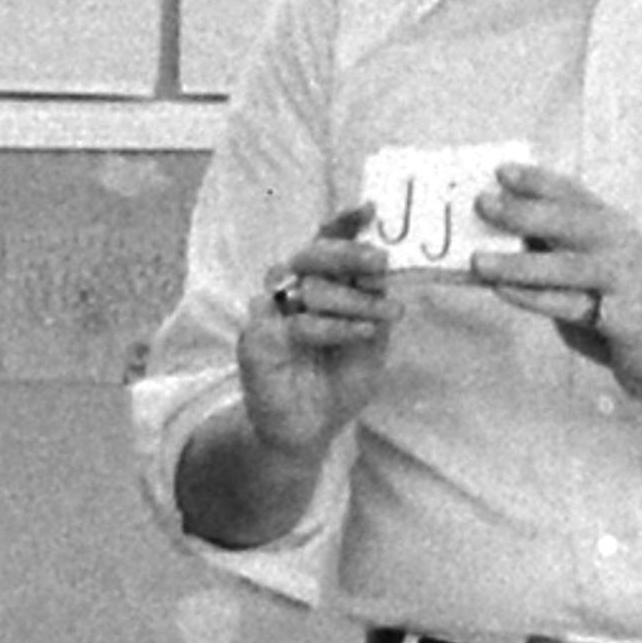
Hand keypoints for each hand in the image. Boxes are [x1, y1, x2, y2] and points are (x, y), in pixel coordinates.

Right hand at [233, 208, 394, 461]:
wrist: (308, 432)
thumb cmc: (337, 384)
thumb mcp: (371, 341)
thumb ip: (374, 305)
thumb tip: (383, 270)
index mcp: (314, 285)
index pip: (324, 243)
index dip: (344, 224)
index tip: (369, 210)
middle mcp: (287, 292)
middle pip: (312, 254)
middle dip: (350, 254)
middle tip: (381, 261)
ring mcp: (268, 314)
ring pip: (308, 285)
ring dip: (353, 298)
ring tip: (386, 314)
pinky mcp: (256, 340)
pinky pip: (298, 323)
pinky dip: (336, 326)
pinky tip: (363, 332)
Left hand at [469, 162, 641, 405]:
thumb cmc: (611, 307)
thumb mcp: (585, 270)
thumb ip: (551, 252)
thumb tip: (494, 238)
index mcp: (613, 225)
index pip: (573, 193)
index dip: (537, 180)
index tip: (501, 172)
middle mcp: (622, 244)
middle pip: (570, 221)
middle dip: (523, 211)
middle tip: (483, 204)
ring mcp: (626, 279)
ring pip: (566, 265)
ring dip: (518, 263)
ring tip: (478, 261)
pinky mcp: (623, 317)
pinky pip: (570, 305)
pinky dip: (533, 297)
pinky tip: (502, 291)